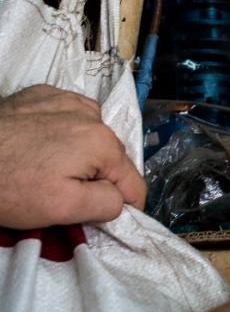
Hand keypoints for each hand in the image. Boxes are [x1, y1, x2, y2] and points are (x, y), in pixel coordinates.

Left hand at [0, 85, 146, 228]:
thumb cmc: (8, 186)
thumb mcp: (63, 209)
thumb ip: (107, 204)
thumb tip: (121, 198)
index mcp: (103, 144)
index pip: (134, 184)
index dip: (120, 206)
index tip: (95, 216)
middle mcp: (91, 115)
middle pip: (112, 159)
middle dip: (97, 178)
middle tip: (61, 192)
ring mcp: (64, 100)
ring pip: (92, 136)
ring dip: (81, 154)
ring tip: (48, 167)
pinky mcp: (40, 94)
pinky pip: (68, 116)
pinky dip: (62, 131)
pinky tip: (38, 144)